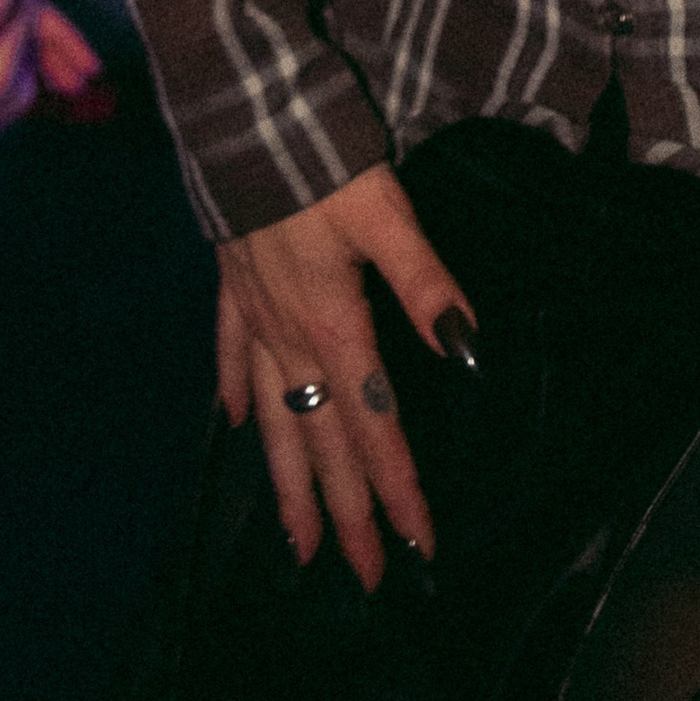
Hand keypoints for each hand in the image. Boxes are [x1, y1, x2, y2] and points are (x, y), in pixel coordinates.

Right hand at [214, 161, 475, 588]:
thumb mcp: (388, 217)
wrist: (243, 120)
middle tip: (362, 580)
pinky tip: (238, 425)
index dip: (399, 489)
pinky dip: (236, 395)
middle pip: (323, 443)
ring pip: (273, 419)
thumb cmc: (325, 165)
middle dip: (346, 514)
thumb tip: (468, 352)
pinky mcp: (230, 288)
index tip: (419, 548)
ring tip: (296, 542)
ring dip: (287, 483)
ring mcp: (253, 317)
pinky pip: (230, 355)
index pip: (375, 428)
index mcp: (335, 328)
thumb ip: (426, 285)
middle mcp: (290, 340)